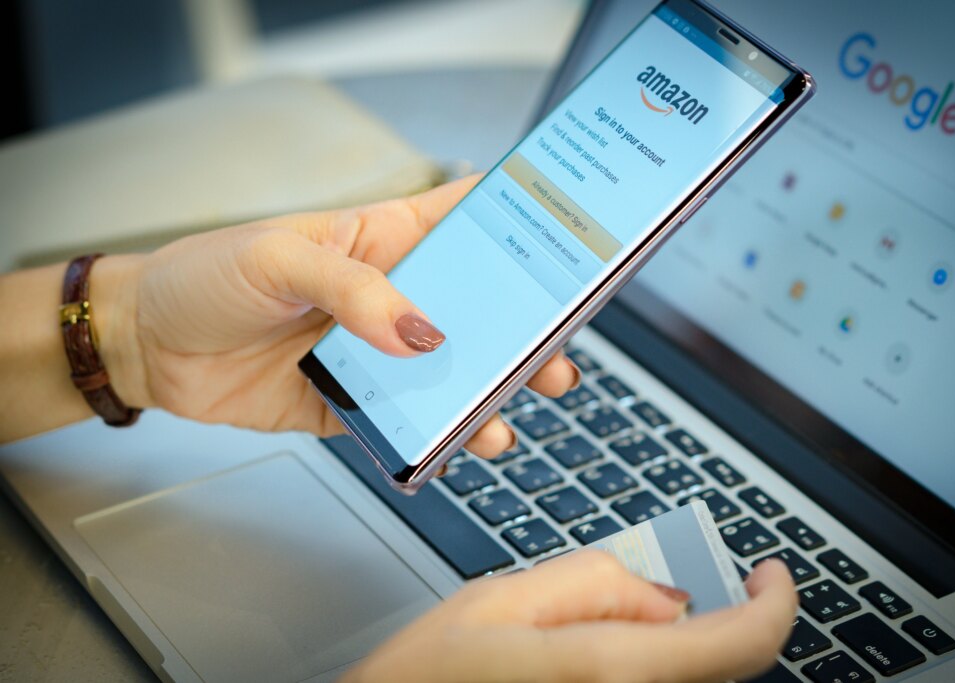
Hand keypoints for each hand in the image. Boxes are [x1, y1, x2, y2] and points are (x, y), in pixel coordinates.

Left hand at [99, 176, 578, 454]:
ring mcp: (376, 353)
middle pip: (478, 308)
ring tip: (507, 410)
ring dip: (487, 392)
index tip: (571, 232)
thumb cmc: (206, 277)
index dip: (520, 219)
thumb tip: (420, 332)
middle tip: (556, 348)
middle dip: (524, 328)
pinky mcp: (353, 404)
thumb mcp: (276, 258)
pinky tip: (454, 443)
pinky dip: (433, 437)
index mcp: (384, 240)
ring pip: (452, 373)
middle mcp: (391, 297)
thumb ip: (353, 289)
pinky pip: (405, 422)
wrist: (150, 347)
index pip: (465, 219)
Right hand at [345, 551, 796, 682]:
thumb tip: (665, 597)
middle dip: (711, 620)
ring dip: (678, 650)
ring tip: (601, 632)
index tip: (769, 573)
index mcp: (608, 672)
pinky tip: (596, 659)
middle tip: (667, 590)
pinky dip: (648, 670)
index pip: (743, 644)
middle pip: (721, 669)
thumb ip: (594, 583)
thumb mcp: (497, 601)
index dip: (775, 602)